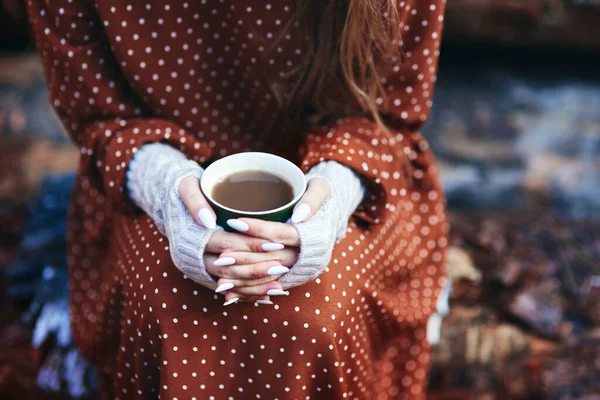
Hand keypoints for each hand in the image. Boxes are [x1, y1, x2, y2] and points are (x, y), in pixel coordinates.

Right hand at [179, 176, 286, 303]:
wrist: (174, 205)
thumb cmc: (186, 190)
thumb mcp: (186, 187)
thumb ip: (195, 201)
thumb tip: (209, 221)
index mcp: (192, 237)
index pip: (226, 244)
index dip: (251, 245)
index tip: (275, 243)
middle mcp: (194, 257)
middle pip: (229, 269)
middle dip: (257, 270)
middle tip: (282, 267)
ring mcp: (200, 268)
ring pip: (230, 283)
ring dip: (254, 286)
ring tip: (279, 287)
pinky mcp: (206, 274)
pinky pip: (228, 289)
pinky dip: (247, 293)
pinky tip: (267, 294)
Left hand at [221, 177, 330, 302]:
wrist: (328, 217)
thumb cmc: (318, 197)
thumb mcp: (321, 189)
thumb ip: (313, 198)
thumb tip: (299, 216)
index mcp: (313, 236)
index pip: (281, 234)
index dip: (258, 230)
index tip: (234, 222)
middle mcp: (307, 257)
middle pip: (272, 260)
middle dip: (245, 259)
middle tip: (220, 256)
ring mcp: (298, 269)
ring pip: (268, 278)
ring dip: (243, 279)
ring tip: (219, 275)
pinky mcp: (291, 277)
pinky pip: (267, 286)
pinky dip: (247, 290)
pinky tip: (227, 291)